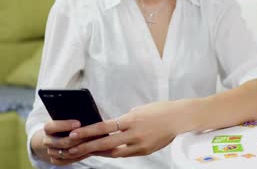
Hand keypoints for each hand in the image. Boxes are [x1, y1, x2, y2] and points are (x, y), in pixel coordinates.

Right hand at [31, 119, 90, 165]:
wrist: (55, 136)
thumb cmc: (65, 125)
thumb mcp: (66, 118)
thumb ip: (73, 117)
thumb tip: (87, 115)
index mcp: (48, 129)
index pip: (51, 127)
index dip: (64, 125)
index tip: (78, 123)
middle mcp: (47, 141)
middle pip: (60, 142)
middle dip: (76, 139)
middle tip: (90, 135)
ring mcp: (51, 151)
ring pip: (65, 153)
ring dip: (79, 149)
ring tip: (92, 144)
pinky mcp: (55, 160)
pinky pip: (66, 161)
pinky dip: (77, 157)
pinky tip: (88, 152)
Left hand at [66, 100, 188, 157]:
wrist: (179, 118)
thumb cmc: (160, 110)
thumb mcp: (140, 109)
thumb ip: (126, 118)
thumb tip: (113, 125)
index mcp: (131, 119)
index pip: (104, 127)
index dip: (87, 131)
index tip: (73, 134)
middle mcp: (134, 133)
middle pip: (105, 142)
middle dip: (86, 146)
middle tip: (71, 149)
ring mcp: (140, 144)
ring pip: (114, 152)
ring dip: (98, 152)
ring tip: (85, 152)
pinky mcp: (145, 151)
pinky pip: (126, 154)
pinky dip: (115, 153)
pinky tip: (105, 153)